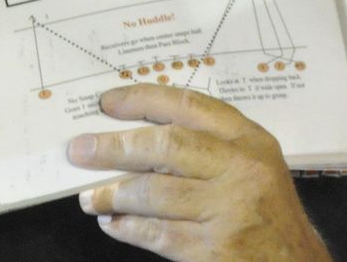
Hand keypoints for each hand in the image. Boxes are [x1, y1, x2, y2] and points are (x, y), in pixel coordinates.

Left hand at [69, 85, 333, 261]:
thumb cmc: (268, 213)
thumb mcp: (254, 166)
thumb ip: (209, 149)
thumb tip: (137, 141)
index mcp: (249, 140)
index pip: (189, 106)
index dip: (143, 100)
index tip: (106, 103)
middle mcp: (240, 169)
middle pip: (166, 147)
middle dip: (115, 148)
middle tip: (79, 150)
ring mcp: (227, 210)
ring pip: (154, 193)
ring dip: (112, 194)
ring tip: (88, 198)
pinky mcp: (212, 249)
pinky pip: (156, 233)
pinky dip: (127, 227)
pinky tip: (113, 223)